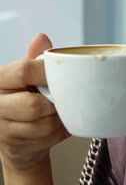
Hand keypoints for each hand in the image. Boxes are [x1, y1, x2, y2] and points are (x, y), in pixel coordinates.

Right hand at [0, 34, 70, 171]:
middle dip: (54, 103)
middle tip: (60, 99)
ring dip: (59, 119)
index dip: (47, 73)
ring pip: (45, 124)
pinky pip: (49, 139)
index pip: (24, 71)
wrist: (18, 139)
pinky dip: (60, 132)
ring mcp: (3, 129)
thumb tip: (41, 38)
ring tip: (59, 112)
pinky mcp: (16, 147)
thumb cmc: (26, 99)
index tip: (61, 75)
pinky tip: (57, 125)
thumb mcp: (28, 77)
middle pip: (34, 105)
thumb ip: (35, 60)